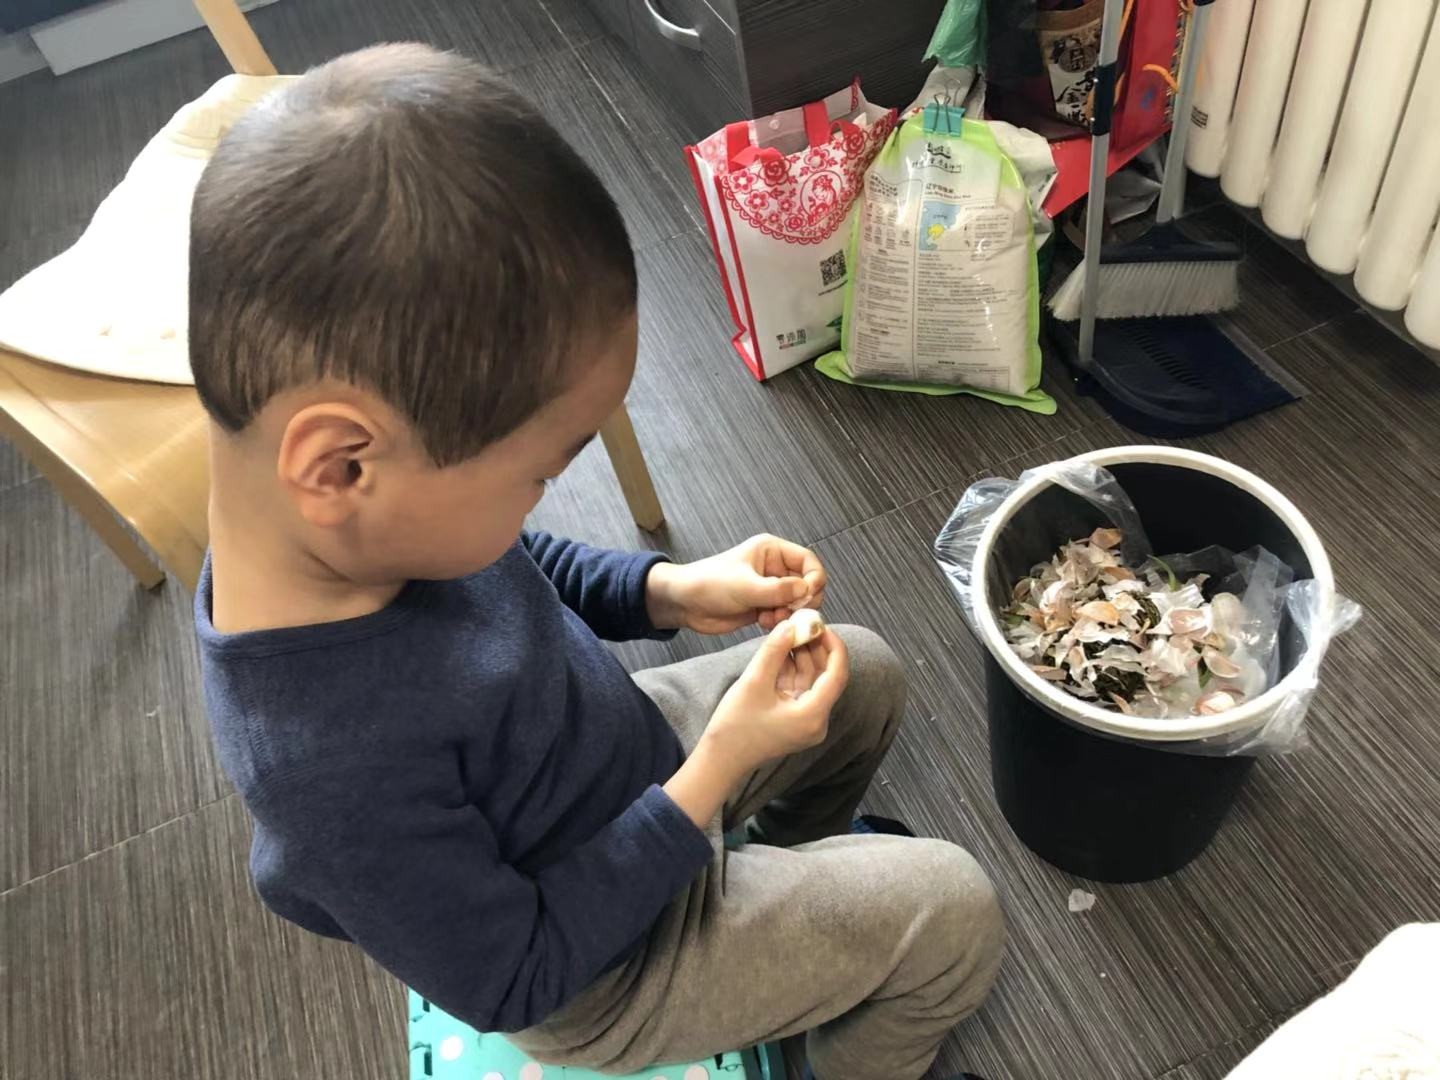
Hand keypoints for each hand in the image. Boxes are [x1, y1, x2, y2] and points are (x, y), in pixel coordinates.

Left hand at [646, 534, 827, 634]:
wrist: (684, 603)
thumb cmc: (709, 584)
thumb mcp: (745, 586)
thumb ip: (777, 590)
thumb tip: (807, 591)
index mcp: (772, 551)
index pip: (808, 561)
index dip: (814, 579)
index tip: (808, 597)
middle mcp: (774, 568)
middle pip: (807, 583)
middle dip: (802, 600)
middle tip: (789, 612)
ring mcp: (769, 588)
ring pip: (797, 602)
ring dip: (790, 613)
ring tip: (771, 619)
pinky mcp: (763, 606)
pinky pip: (783, 615)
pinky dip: (779, 621)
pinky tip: (763, 623)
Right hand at [705, 619, 848, 770]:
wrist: (721, 760)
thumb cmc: (735, 727)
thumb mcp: (754, 682)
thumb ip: (774, 651)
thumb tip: (790, 626)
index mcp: (813, 715)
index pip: (837, 674)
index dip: (833, 646)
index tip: (821, 625)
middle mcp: (816, 721)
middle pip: (826, 676)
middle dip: (816, 648)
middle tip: (804, 623)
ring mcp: (806, 722)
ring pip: (812, 681)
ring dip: (803, 657)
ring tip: (789, 632)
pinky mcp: (795, 720)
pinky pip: (800, 689)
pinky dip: (793, 670)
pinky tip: (782, 651)